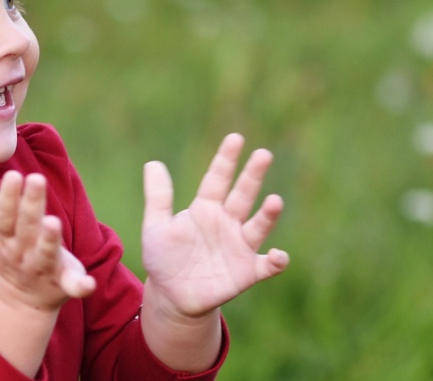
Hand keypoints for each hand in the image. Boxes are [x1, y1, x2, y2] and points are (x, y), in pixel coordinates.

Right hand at [0, 171, 95, 312]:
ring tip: (53, 222)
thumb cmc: (9, 253)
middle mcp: (23, 253)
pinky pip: (72, 286)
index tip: (13, 174)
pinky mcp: (64, 284)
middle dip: (31, 204)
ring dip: (49, 240)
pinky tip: (90, 283)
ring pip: (46, 254)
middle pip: (27, 227)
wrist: (17, 301)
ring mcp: (43, 269)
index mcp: (6, 238)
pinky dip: (80, 286)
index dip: (8, 196)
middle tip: (36, 178)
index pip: (4, 216)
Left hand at [141, 133, 288, 318]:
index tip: (236, 139)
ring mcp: (239, 247)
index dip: (226, 160)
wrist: (171, 295)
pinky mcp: (246, 272)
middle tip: (263, 154)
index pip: (217, 179)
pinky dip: (275, 261)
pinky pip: (265, 266)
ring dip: (267, 215)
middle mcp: (226, 223)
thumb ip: (158, 197)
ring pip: (257, 226)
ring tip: (274, 201)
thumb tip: (152, 163)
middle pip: (242, 195)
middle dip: (252, 176)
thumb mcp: (156, 226)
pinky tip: (279, 256)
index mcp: (205, 208)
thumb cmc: (164, 257)